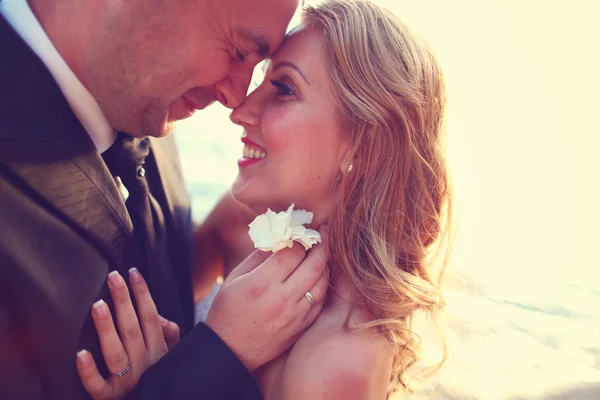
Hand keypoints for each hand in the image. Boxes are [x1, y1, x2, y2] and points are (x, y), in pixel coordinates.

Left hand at [75, 269, 179, 399]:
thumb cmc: (156, 376)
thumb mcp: (170, 355)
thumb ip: (169, 336)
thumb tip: (163, 319)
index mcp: (159, 351)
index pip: (151, 317)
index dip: (142, 294)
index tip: (132, 273)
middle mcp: (145, 364)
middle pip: (133, 329)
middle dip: (123, 301)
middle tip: (113, 278)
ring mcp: (127, 382)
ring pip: (116, 353)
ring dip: (106, 328)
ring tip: (98, 306)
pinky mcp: (109, 398)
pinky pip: (98, 386)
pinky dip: (89, 371)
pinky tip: (80, 353)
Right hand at [206, 226, 329, 371]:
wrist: (229, 351)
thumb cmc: (227, 311)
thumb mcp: (234, 278)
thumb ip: (258, 257)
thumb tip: (278, 239)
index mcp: (263, 283)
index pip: (293, 252)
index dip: (300, 238)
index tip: (302, 231)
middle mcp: (282, 298)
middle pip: (314, 265)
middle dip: (321, 245)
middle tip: (323, 234)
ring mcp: (295, 314)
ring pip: (322, 283)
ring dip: (325, 265)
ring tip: (322, 254)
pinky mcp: (301, 327)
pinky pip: (320, 302)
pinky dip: (323, 286)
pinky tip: (319, 277)